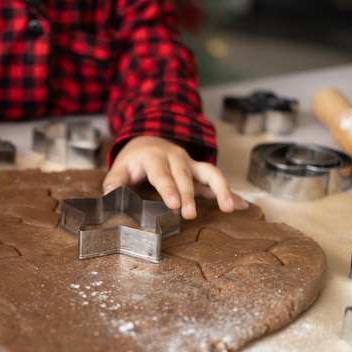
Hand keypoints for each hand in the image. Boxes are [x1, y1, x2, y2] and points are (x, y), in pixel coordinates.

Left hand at [103, 135, 247, 218]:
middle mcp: (175, 157)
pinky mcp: (200, 170)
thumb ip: (114, 183)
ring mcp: (191, 163)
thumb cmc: (134, 158)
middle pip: (185, 176)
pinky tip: (243, 206)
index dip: (168, 188)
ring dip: (221, 189)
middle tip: (189, 214)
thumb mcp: (120, 167)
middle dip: (189, 195)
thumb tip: (109, 199)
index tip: (173, 204)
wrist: (150, 137)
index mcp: (154, 157)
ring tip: (230, 208)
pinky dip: (231, 192)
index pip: (161, 173)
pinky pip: (217, 180)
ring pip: (210, 172)